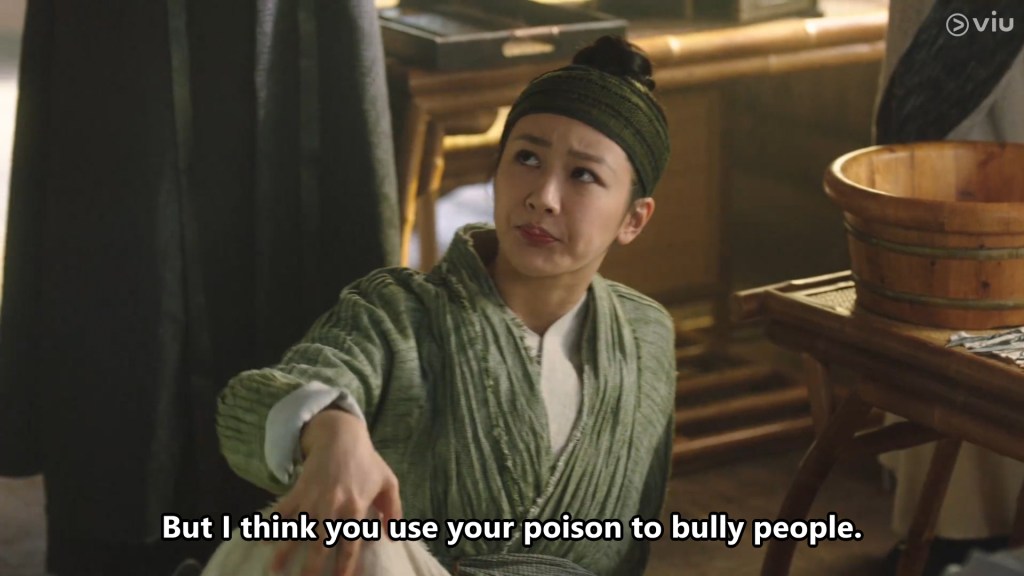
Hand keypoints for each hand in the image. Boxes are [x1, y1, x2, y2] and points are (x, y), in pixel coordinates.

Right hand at [270, 409, 401, 575]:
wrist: (341, 435)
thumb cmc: (367, 461)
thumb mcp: (388, 483)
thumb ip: (393, 511)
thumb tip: (393, 537)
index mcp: (355, 507)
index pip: (350, 544)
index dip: (345, 566)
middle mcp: (332, 506)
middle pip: (321, 544)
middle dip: (312, 567)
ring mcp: (313, 498)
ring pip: (297, 530)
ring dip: (285, 551)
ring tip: (274, 570)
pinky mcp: (298, 490)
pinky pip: (283, 511)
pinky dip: (272, 525)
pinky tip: (261, 540)